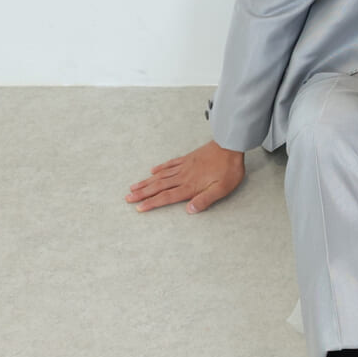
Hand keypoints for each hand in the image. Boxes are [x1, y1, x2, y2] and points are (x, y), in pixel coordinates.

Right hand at [128, 140, 245, 213]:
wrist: (230, 145)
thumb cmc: (228, 169)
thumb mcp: (222, 189)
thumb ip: (205, 200)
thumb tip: (189, 211)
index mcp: (190, 186)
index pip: (166, 197)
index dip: (152, 203)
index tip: (139, 208)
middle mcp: (183, 176)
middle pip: (159, 186)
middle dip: (142, 193)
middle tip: (128, 198)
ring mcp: (184, 166)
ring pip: (161, 176)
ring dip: (146, 182)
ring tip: (134, 187)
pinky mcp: (188, 158)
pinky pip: (170, 164)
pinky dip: (160, 168)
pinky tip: (153, 171)